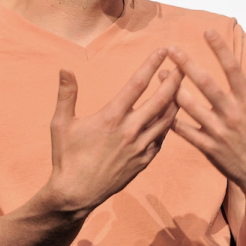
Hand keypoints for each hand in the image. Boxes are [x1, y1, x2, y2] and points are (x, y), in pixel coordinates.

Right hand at [44, 49, 182, 215]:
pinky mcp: (144, 161)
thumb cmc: (66, 157)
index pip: (137, 84)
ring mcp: (140, 147)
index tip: (162, 50)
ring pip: (167, 119)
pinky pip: (162, 138)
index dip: (151, 65)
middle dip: (175, 79)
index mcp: (111, 117)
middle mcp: (130, 130)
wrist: (76, 195)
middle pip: (161, 99)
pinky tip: (170, 115)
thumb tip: (65, 69)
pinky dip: (169, 124)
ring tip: (181, 86)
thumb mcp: (61, 124)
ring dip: (176, 100)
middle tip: (184, 64)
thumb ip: (67, 95)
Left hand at [168, 30, 245, 207]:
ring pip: (191, 107)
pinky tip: (160, 106)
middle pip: (206, 85)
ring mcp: (219, 133)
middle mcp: (233, 116)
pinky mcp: (209, 149)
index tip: (207, 32)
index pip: (233, 70)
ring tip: (160, 72)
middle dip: (187, 65)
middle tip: (171, 48)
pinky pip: (186, 132)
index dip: (220, 49)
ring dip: (173, 88)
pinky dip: (172, 119)